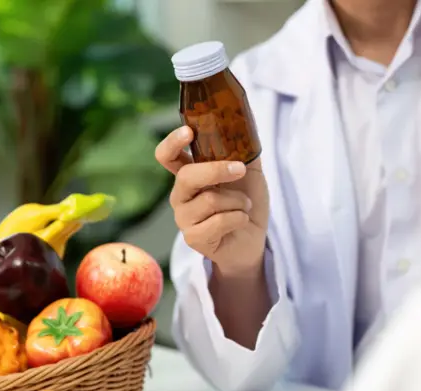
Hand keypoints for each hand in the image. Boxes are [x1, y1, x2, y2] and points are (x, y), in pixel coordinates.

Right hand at [156, 126, 268, 274]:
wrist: (253, 240)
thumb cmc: (246, 203)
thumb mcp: (249, 172)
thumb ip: (244, 149)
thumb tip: (246, 121)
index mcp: (189, 174)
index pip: (167, 155)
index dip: (172, 142)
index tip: (189, 132)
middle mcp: (181, 194)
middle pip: (187, 176)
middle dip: (217, 170)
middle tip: (240, 169)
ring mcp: (184, 217)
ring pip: (209, 200)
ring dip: (237, 201)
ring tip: (244, 206)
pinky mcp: (193, 238)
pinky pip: (217, 222)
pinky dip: (238, 218)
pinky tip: (242, 220)